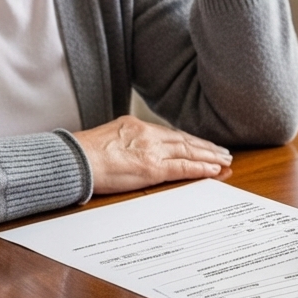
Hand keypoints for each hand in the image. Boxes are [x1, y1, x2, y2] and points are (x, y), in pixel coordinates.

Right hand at [71, 116, 231, 194]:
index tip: (203, 145)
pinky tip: (214, 170)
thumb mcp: (106, 139)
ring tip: (225, 161)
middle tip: (223, 152)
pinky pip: (183, 168)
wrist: (72, 160)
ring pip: (189, 152)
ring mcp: (151, 151)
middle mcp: (147, 135)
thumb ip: (124, 143)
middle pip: (184, 140)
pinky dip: (201, 169)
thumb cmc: (81, 155)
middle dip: (206, 147)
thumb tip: (129, 151)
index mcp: (136, 126)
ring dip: (209, 157)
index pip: (170, 134)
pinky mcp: (151, 168)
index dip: (190, 141)